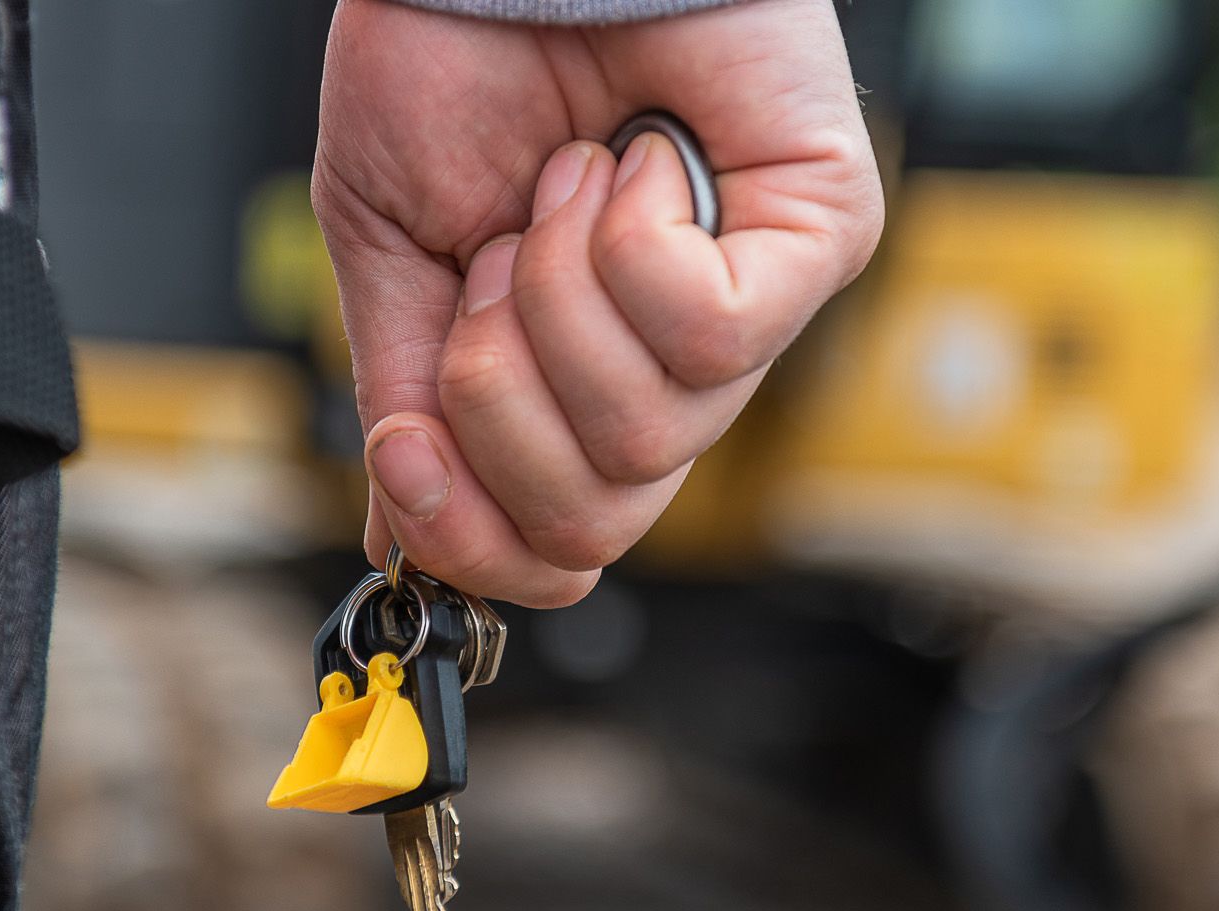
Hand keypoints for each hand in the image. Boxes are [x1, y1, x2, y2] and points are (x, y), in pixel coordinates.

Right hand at [313, 0, 882, 605]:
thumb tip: (396, 540)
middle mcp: (670, 367)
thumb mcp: (395, 258)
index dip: (478, 534)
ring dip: (560, 300)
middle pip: (597, 515)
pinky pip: (714, 339)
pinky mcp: (823, 241)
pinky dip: (632, 246)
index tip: (407, 465)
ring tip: (562, 187)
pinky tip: (630, 162)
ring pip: (647, 434)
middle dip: (500, 404)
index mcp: (576, 380)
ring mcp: (753, 314)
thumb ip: (409, 403)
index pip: (561, 543)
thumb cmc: (458, 61)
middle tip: (490, 269)